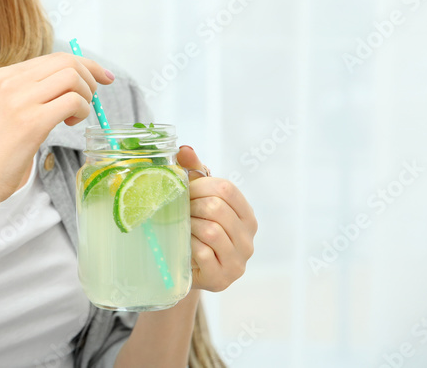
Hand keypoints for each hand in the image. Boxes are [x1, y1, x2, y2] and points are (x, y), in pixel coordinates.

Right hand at [0, 51, 113, 209]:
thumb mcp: (3, 109)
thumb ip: (28, 92)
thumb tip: (69, 83)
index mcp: (3, 76)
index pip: (54, 58)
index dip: (84, 65)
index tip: (101, 77)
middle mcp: (10, 82)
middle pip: (66, 61)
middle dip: (90, 77)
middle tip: (91, 100)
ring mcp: (20, 100)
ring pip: (72, 77)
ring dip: (86, 95)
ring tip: (76, 116)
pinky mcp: (32, 122)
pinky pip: (73, 101)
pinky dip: (82, 111)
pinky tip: (70, 124)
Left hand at [177, 145, 256, 291]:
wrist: (183, 269)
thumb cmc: (192, 228)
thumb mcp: (196, 197)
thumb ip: (192, 170)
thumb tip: (184, 148)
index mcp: (246, 216)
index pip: (226, 189)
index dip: (199, 185)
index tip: (183, 190)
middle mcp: (248, 239)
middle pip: (217, 208)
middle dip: (191, 205)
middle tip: (177, 209)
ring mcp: (237, 261)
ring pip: (210, 230)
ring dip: (187, 224)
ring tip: (179, 226)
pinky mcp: (222, 278)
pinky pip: (203, 253)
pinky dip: (188, 244)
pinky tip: (182, 243)